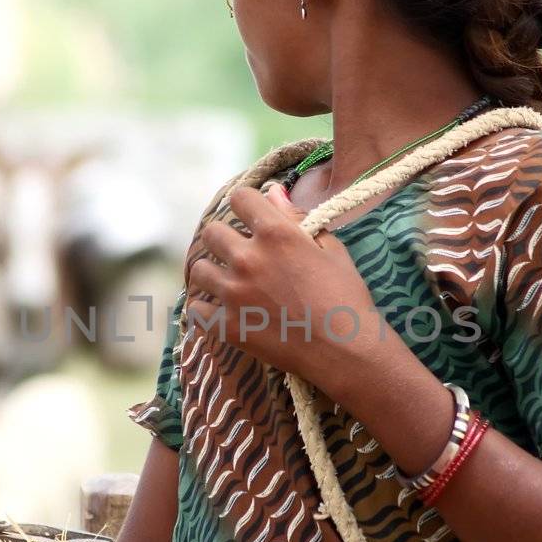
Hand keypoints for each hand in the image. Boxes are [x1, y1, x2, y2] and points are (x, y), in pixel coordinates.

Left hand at [185, 182, 378, 381]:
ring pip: (200, 270)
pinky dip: (206, 310)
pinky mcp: (228, 326)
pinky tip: (222, 310)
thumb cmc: (346, 297)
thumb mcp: (331, 249)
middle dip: (226, 239)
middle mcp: (248, 259)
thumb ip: (296, 217)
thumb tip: (273, 191)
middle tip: (241, 255)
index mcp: (275, 234)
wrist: (345, 351)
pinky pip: (196, 311)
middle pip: (211, 232)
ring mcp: (234, 294)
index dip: (246, 205)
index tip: (252, 217)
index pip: (239, 198)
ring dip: (213, 273)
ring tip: (231, 284)